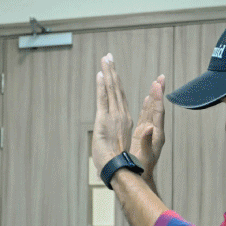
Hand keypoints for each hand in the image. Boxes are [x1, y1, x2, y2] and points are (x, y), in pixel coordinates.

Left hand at [92, 53, 132, 175]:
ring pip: (111, 89)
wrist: (119, 170)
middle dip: (112, 71)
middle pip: (116, 88)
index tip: (113, 70)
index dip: (116, 83)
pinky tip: (100, 74)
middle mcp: (122, 115)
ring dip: (108, 72)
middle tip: (108, 56)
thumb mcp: (119, 146)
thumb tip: (111, 138)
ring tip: (106, 58)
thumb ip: (115, 137)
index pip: (120, 97)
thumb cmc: (119, 162)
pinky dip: (102, 86)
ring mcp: (114, 116)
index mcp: (126, 120)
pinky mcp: (104, 120)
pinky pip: (103, 98)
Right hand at [130, 75, 165, 177]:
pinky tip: (147, 98)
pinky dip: (147, 106)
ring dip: (154, 97)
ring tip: (156, 83)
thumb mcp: (145, 155)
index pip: (158, 113)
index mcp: (157, 135)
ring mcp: (150, 132)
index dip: (157, 99)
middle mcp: (156, 131)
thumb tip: (149, 128)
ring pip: (153, 110)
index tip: (156, 85)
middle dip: (159, 93)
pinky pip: (147, 116)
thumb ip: (147, 141)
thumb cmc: (142, 168)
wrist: (141, 177)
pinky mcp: (144, 133)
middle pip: (158, 108)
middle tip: (161, 78)